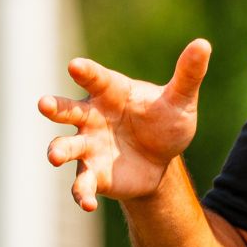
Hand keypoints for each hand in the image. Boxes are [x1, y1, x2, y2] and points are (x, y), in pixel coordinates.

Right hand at [39, 39, 211, 210]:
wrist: (161, 162)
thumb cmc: (165, 121)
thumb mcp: (181, 99)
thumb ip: (188, 74)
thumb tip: (203, 44)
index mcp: (112, 93)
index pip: (96, 79)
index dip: (86, 72)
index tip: (75, 66)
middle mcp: (93, 118)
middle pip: (68, 110)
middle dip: (55, 107)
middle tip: (43, 104)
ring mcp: (89, 146)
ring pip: (67, 147)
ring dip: (59, 150)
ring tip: (54, 156)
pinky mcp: (93, 174)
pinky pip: (82, 184)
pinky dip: (81, 193)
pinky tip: (88, 203)